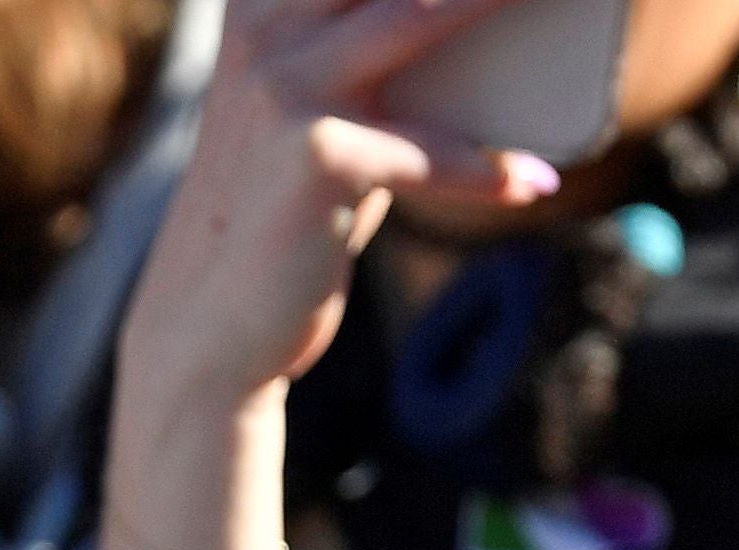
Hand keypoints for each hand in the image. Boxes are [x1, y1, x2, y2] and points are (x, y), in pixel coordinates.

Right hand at [97, 0, 566, 549]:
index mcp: (262, 1)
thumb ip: (380, 65)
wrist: (207, 328)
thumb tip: (491, 36)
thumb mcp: (322, 118)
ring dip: (498, 1)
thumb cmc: (282, 216)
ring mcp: (284, 85)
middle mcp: (265, 25)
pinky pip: (431, 152)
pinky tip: (531, 179)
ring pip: (416, 15)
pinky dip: (489, 169)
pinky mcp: (317, 156)